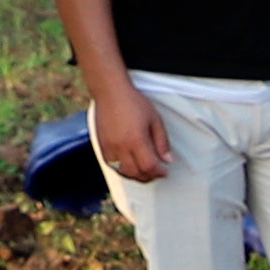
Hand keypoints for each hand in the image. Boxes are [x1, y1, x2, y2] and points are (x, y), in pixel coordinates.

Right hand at [90, 71, 171, 185]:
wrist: (110, 93)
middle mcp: (121, 147)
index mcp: (136, 140)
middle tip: (156, 173)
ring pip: (123, 173)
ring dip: (136, 175)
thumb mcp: (155, 120)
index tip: (164, 171)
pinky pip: (112, 166)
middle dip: (149, 176)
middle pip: (136, 173)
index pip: (149, 166)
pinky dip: (123, 170)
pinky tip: (130, 165)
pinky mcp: (102, 147)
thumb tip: (167, 159)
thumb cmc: (133, 102)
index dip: (159, 172)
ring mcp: (109, 148)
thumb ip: (162, 142)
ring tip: (144, 171)